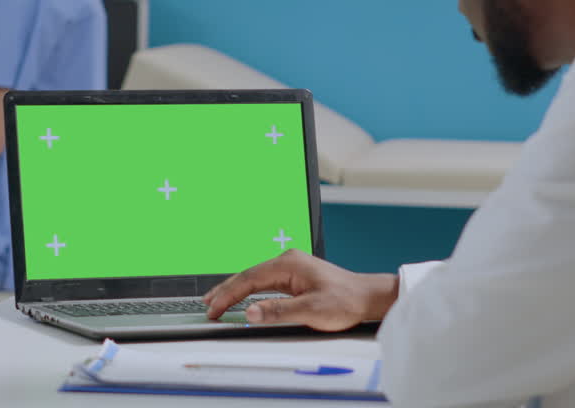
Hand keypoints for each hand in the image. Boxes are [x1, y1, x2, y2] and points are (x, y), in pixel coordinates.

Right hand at [203, 249, 398, 330]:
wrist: (367, 297)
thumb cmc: (345, 300)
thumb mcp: (311, 310)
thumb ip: (278, 311)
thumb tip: (249, 312)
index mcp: (287, 264)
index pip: (248, 279)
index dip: (228, 295)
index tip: (213, 309)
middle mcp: (287, 262)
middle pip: (247, 276)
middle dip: (225, 291)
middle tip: (207, 306)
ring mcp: (290, 268)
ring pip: (254, 278)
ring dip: (236, 290)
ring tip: (217, 302)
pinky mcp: (294, 277)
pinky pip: (264, 282)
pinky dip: (249, 291)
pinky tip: (243, 298)